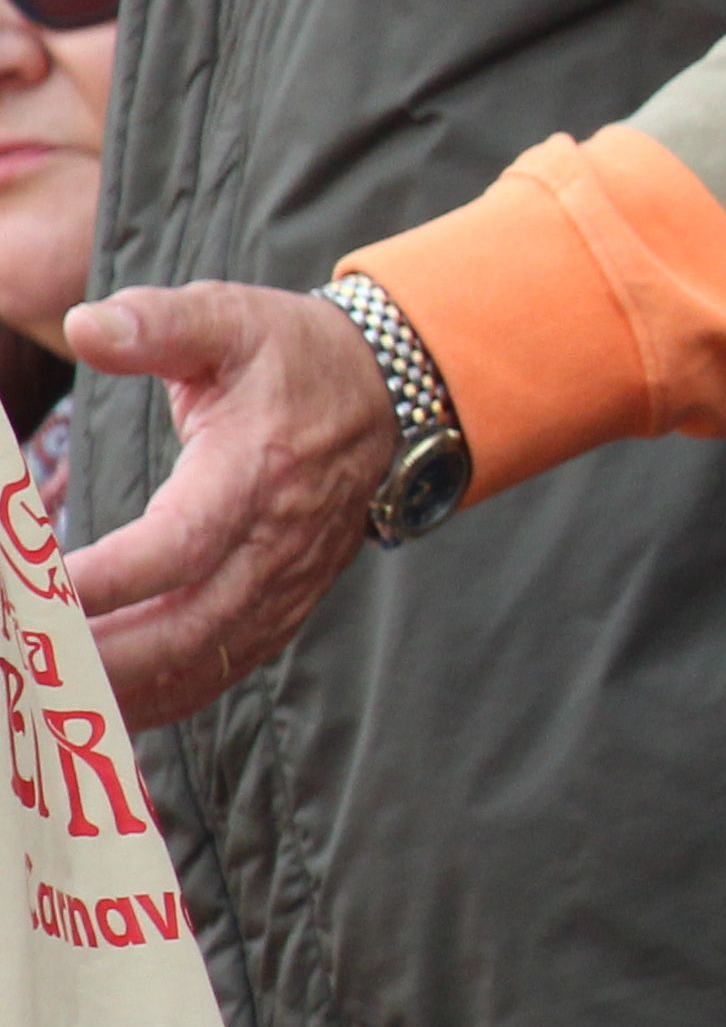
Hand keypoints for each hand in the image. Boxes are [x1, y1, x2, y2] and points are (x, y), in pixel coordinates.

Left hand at [57, 281, 401, 724]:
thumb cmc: (291, 357)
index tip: (38, 587)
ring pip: (196, 664)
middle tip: (21, 657)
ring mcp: (283, 587)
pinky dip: (153, 701)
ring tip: (41, 692)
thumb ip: (158, 323)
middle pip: (182, 629)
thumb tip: (86, 326)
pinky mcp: (281, 610)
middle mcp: (276, 544)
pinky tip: (94, 707)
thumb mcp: (230, 319)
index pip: (180, 545)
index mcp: (256, 473)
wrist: (387, 393)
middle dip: (92, 657)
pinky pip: (216, 673)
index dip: (108, 578)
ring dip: (115, 691)